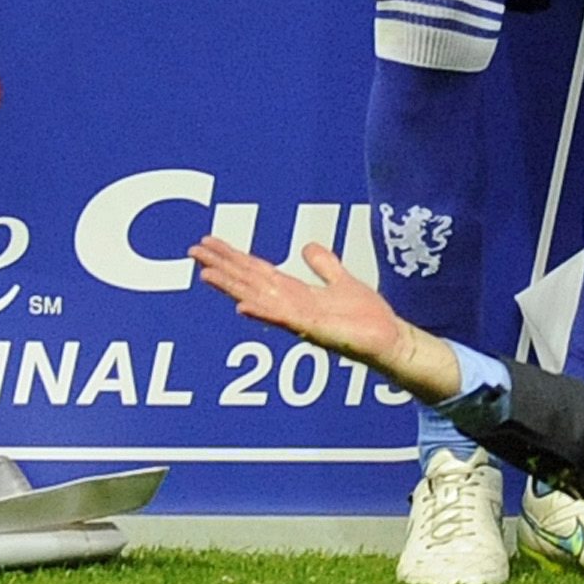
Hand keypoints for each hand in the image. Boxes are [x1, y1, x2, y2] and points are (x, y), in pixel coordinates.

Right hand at [189, 234, 458, 397]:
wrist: (389, 340)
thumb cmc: (366, 318)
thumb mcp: (342, 282)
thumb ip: (324, 266)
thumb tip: (305, 246)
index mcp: (296, 294)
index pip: (257, 272)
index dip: (233, 257)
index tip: (209, 243)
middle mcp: (290, 306)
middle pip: (249, 282)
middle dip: (222, 266)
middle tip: (194, 250)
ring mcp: (298, 319)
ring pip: (257, 299)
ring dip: (232, 287)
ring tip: (206, 273)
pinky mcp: (313, 329)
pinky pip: (283, 320)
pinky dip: (262, 312)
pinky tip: (241, 307)